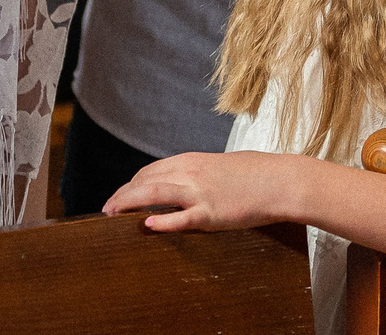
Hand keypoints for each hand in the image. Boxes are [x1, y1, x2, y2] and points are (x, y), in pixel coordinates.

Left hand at [104, 150, 313, 233]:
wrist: (279, 181)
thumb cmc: (254, 174)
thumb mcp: (219, 166)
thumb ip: (196, 173)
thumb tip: (180, 184)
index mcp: (192, 160)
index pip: (150, 170)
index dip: (130, 184)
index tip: (119, 196)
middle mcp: (190, 172)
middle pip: (145, 180)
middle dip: (122, 195)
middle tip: (106, 210)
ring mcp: (200, 193)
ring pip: (154, 193)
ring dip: (128, 203)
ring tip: (111, 214)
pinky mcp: (211, 213)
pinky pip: (181, 217)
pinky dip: (162, 221)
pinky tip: (147, 224)